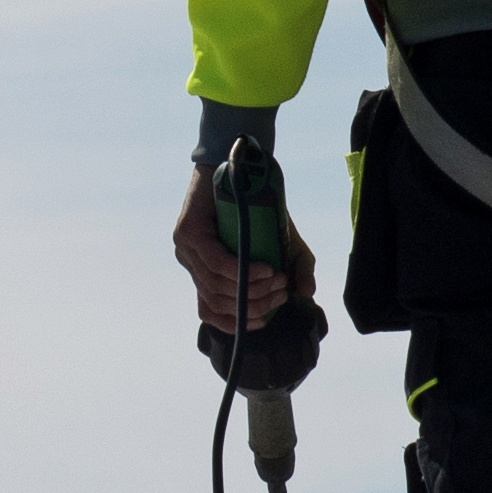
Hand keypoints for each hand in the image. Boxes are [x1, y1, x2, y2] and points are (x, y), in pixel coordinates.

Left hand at [172, 165, 310, 343]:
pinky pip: (214, 261)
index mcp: (206, 274)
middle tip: (282, 293)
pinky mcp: (188, 232)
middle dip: (254, 305)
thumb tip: (305, 295)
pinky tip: (265, 269)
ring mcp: (187, 249)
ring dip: (252, 288)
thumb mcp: (285, 243)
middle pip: (216, 301)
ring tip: (279, 280)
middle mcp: (192, 265)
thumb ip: (297, 269)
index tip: (265, 320)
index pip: (210, 312)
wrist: (246, 169)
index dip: (235, 324)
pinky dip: (241, 270)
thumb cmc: (263, 209)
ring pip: (215, 285)